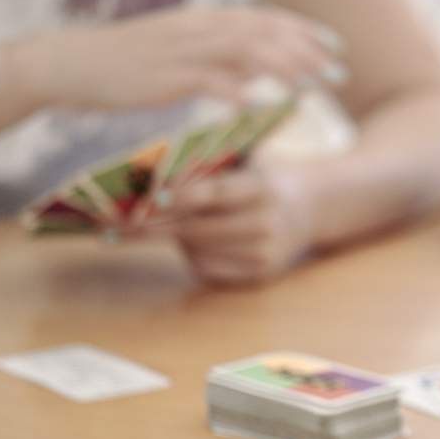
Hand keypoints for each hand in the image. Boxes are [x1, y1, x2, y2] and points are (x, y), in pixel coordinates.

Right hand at [11, 5, 345, 112]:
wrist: (70, 64)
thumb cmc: (127, 65)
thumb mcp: (182, 56)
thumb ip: (222, 61)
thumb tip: (260, 74)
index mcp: (204, 19)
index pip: (266, 18)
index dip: (304, 31)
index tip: (337, 47)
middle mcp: (198, 28)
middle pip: (264, 33)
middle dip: (307, 51)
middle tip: (339, 72)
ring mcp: (182, 50)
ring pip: (244, 52)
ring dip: (283, 68)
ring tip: (313, 88)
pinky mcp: (163, 76)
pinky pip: (207, 81)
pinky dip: (236, 91)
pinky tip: (260, 105)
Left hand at [158, 164, 312, 285]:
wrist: (308, 209)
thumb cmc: (261, 181)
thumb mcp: (245, 164)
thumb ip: (206, 173)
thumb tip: (153, 189)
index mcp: (264, 188)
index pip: (215, 194)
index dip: (180, 198)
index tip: (150, 200)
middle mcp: (268, 223)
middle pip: (200, 229)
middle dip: (161, 226)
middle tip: (131, 223)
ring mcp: (265, 252)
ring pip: (199, 252)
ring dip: (176, 240)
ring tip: (173, 225)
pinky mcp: (260, 274)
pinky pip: (208, 270)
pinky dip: (191, 256)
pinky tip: (193, 243)